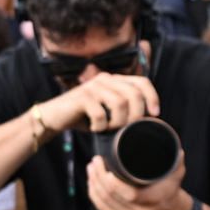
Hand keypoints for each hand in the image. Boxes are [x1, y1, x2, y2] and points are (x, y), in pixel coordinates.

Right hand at [47, 72, 161, 134]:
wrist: (53, 118)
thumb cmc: (84, 118)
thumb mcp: (107, 111)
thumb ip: (124, 109)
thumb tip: (152, 120)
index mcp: (114, 80)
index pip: (142, 81)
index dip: (153, 97)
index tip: (155, 114)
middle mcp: (105, 79)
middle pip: (134, 94)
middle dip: (136, 115)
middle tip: (128, 129)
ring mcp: (93, 87)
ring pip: (120, 103)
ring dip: (118, 122)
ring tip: (109, 129)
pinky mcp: (81, 97)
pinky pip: (100, 114)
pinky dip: (101, 126)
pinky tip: (95, 129)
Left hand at [86, 154, 189, 209]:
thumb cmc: (173, 189)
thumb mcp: (177, 172)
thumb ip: (173, 156)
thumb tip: (168, 137)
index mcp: (153, 201)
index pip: (127, 193)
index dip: (110, 179)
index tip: (104, 162)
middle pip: (110, 196)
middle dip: (98, 177)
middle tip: (95, 161)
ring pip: (104, 203)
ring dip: (94, 184)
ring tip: (91, 169)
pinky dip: (94, 196)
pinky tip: (91, 184)